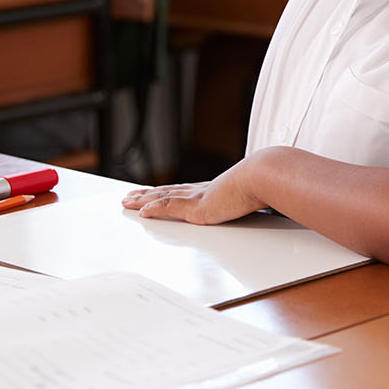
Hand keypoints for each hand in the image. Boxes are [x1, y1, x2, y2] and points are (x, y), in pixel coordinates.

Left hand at [121, 159, 264, 224]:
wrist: (262, 177)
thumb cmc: (261, 185)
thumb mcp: (250, 195)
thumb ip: (247, 200)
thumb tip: (260, 202)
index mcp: (211, 191)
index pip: (182, 191)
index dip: (165, 192)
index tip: (154, 192)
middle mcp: (200, 192)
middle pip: (166, 192)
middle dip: (147, 195)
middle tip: (130, 196)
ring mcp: (196, 199)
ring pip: (162, 198)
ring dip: (143, 200)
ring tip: (127, 201)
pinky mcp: (196, 208)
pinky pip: (168, 207)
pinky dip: (154, 208)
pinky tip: (142, 211)